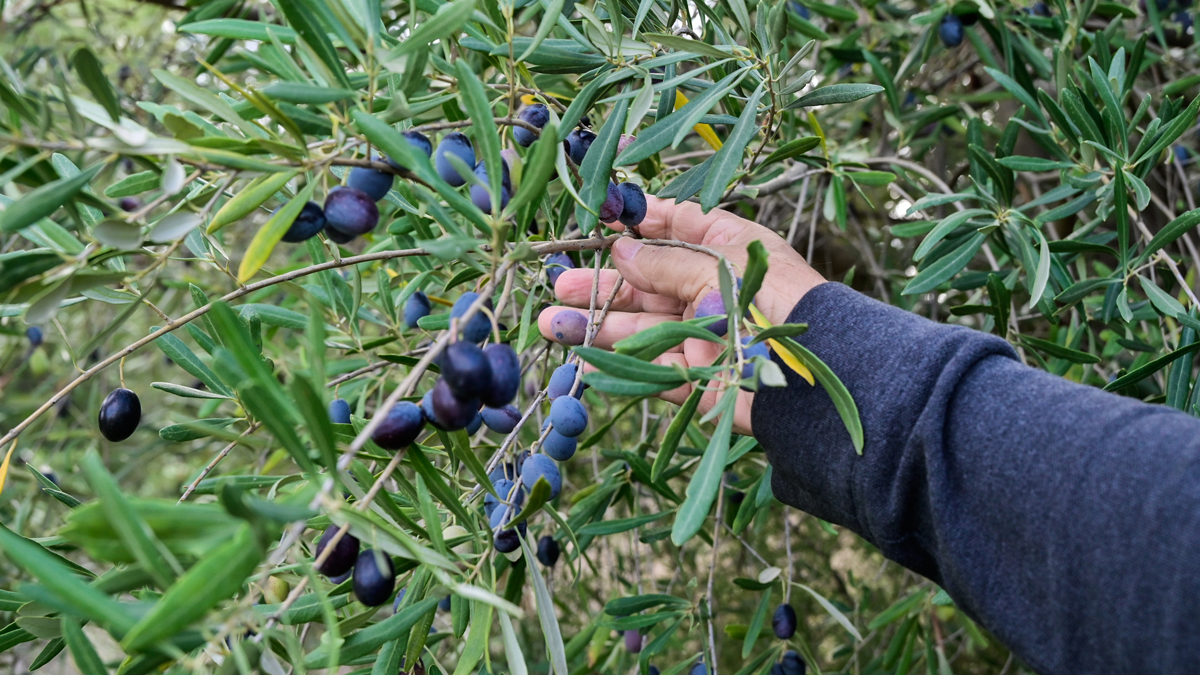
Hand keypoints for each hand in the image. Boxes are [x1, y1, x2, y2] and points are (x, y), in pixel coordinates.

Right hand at [538, 196, 826, 434]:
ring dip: (598, 324)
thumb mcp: (715, 267)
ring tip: (552, 324)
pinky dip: (618, 365)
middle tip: (560, 285)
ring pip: (642, 327)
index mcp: (728, 250)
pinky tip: (582, 361)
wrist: (811, 375)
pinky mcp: (703, 377)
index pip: (678, 227)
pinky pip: (652, 368)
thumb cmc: (771, 302)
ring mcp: (706, 334)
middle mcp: (713, 289)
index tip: (598, 221)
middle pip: (649, 282)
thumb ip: (664, 262)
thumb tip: (621, 251)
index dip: (638, 223)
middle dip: (604, 283)